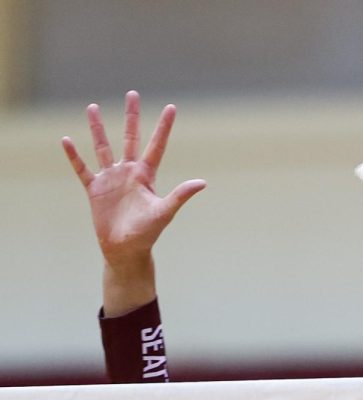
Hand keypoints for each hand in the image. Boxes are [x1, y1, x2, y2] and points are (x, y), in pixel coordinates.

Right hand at [62, 91, 205, 275]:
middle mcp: (129, 173)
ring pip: (103, 148)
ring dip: (98, 129)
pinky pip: (82, 168)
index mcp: (147, 175)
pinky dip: (74, 156)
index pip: (157, 145)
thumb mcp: (164, 211)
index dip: (164, 127)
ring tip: (93, 107)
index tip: (172, 107)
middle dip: (132, 117)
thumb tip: (202, 183)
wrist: (125, 250)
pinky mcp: (95, 189)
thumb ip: (180, 195)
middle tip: (133, 94)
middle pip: (130, 138)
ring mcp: (111, 179)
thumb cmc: (148, 233)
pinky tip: (67, 140)